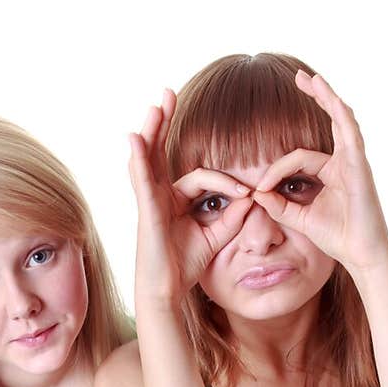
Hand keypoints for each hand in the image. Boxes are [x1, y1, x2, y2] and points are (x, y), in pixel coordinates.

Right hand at [129, 89, 253, 306]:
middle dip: (165, 124)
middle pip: (161, 152)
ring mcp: (150, 201)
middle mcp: (159, 196)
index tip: (247, 191)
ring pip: (149, 158)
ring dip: (152, 130)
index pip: (202, 178)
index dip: (227, 183)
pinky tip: (135, 138)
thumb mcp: (216, 237)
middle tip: (168, 95)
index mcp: (175, 201)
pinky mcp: (146, 210)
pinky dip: (138, 158)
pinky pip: (142, 179)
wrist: (167, 291)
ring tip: (156, 104)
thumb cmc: (185, 267)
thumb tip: (252, 198)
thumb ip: (232, 217)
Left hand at [252, 71, 387, 277]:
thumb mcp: (300, 219)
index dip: (275, 171)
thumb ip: (279, 206)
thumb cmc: (337, 238)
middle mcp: (344, 161)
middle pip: (328, 121)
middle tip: (300, 77)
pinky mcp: (360, 165)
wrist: (361, 254)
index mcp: (331, 172)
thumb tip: (256, 193)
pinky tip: (331, 96)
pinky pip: (350, 133)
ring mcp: (354, 161)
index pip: (299, 158)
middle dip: (316, 97)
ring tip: (312, 77)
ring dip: (327, 96)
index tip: (258, 189)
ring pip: (341, 119)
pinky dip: (340, 113)